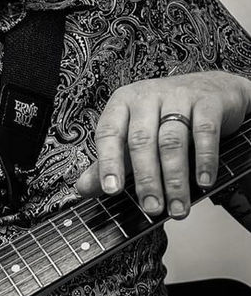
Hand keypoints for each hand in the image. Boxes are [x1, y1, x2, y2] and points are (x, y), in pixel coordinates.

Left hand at [76, 71, 250, 218]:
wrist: (212, 87)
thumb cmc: (165, 116)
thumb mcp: (133, 134)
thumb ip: (110, 161)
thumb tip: (83, 188)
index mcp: (122, 103)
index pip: (109, 133)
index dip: (108, 162)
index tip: (111, 190)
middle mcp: (147, 96)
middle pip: (141, 140)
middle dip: (146, 179)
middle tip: (151, 208)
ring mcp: (178, 96)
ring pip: (172, 140)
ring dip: (174, 179)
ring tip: (177, 206)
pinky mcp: (207, 102)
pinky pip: (204, 132)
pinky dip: (204, 160)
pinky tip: (203, 182)